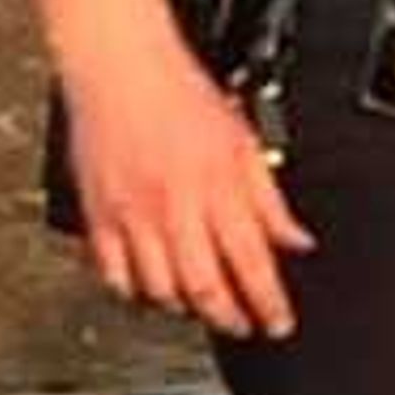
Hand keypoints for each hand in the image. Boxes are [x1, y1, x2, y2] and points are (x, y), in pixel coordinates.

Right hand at [60, 37, 314, 336]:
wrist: (120, 68)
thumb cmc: (180, 94)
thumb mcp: (244, 142)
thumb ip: (270, 199)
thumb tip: (297, 240)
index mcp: (217, 189)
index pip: (251, 264)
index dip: (269, 303)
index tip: (279, 323)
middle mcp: (175, 208)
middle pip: (205, 288)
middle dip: (229, 318)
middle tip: (242, 326)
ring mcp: (132, 216)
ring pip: (159, 289)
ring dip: (184, 307)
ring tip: (200, 307)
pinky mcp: (97, 216)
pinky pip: (113, 273)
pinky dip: (133, 290)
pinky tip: (149, 288)